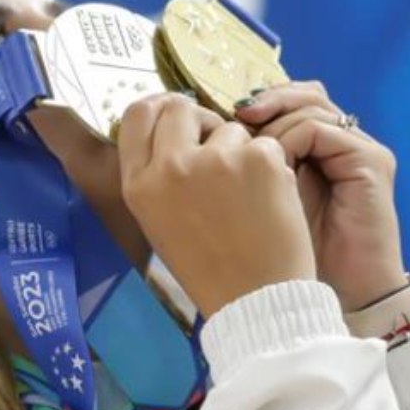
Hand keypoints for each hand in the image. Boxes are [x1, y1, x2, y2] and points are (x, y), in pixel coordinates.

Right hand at [117, 93, 315, 317]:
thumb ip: (158, 175)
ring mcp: (216, 160)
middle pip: (181, 108)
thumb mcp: (160, 222)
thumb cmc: (208, 268)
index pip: (138, 115)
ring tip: (246, 198)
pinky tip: (269, 201)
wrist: (255, 301)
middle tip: (218, 150)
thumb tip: (171, 127)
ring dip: (240, 151)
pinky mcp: (259, 159)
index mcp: (139, 185)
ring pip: (230, 128)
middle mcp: (171, 166)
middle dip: (202, 123)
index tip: (177, 116)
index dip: (160, 108)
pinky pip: (265, 144)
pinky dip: (271, 166)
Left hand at [234, 82, 406, 310]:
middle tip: (229, 115)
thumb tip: (198, 134)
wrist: (320, 299)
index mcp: (314, 151)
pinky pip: (321, 130)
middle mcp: (339, 144)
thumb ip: (238, 168)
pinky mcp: (371, 161)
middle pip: (302, 93)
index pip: (287, 104)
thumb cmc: (281, 262)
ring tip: (243, 136)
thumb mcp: (251, 204)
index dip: (252, 104)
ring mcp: (358, 149)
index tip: (215, 117)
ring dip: (272, 120)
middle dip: (262, 100)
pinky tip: (267, 159)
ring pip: (310, 104)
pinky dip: (290, 138)